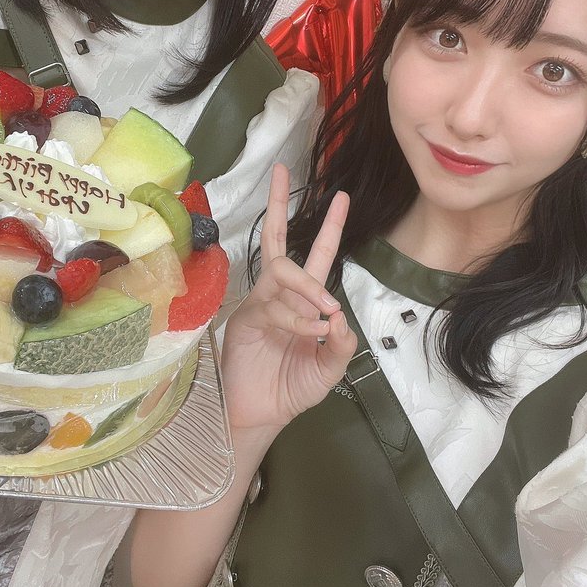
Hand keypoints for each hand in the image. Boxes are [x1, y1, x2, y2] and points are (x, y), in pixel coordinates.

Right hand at [221, 164, 356, 434]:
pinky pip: (273, 305)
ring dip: (307, 285)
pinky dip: (296, 315)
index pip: (319, 257)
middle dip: (280, 205)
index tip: (341, 196)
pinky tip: (312, 330)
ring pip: (282, 272)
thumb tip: (339, 314)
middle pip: (278, 240)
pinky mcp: (245, 318)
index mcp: (305, 302)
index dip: (330, 227)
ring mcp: (261, 303)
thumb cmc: (291, 390)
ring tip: (325, 308)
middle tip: (281, 171)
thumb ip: (340, 345)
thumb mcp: (328, 371)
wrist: (259, 416)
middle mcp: (281, 295)